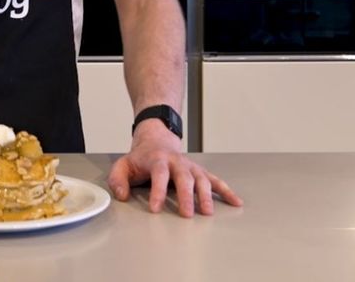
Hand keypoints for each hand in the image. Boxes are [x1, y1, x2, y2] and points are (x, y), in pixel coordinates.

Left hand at [107, 122, 242, 216]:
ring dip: (205, 195)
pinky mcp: (200, 172)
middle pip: (183, 177)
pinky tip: (236, 201)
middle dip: (185, 196)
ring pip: (201, 179)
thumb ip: (118, 180)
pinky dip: (226, 190)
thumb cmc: (140, 158)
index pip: (158, 174)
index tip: (156, 208)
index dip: (157, 191)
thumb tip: (121, 196)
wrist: (156, 139)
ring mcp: (191, 166)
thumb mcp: (123, 165)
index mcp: (157, 160)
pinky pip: (216, 180)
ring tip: (207, 212)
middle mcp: (177, 162)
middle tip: (186, 214)